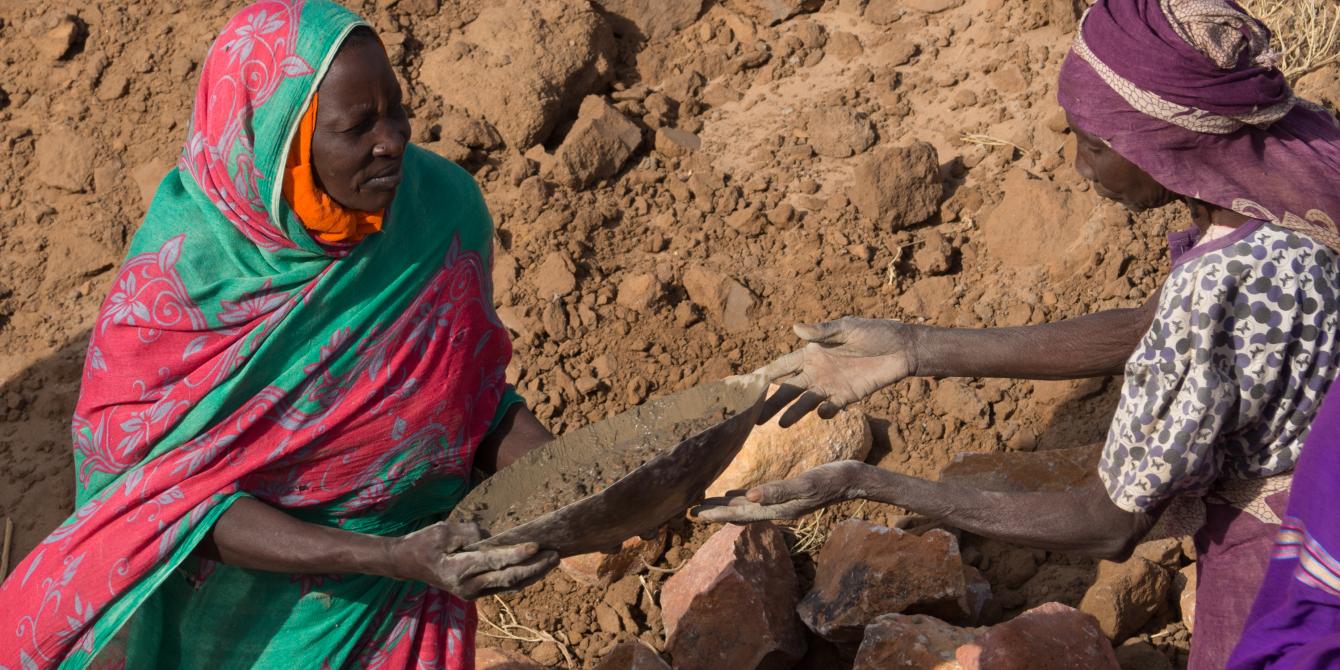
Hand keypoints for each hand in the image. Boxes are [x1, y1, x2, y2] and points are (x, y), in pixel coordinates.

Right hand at [387, 522, 557, 599]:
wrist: (407, 563)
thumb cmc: (425, 542)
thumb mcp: (445, 530)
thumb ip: (471, 532)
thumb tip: (494, 537)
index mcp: (460, 570)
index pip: (495, 563)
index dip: (517, 555)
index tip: (537, 545)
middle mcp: (469, 586)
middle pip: (509, 579)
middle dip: (535, 568)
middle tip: (555, 554)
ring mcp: (473, 593)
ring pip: (510, 586)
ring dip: (533, 574)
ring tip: (553, 561)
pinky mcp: (476, 592)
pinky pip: (504, 586)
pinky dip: (522, 577)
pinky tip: (536, 567)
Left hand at [692, 461, 867, 522]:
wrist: (853, 480)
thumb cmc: (831, 480)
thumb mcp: (805, 484)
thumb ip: (779, 491)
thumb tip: (750, 496)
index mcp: (776, 509)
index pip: (738, 514)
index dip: (716, 514)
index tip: (693, 514)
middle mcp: (775, 509)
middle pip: (737, 513)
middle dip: (714, 512)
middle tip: (688, 511)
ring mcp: (781, 502)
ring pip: (745, 507)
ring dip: (724, 506)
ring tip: (704, 504)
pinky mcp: (786, 493)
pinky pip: (757, 498)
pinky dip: (741, 498)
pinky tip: (733, 494)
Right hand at [756, 317, 918, 425]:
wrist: (903, 349)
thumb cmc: (875, 333)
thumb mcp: (848, 328)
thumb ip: (822, 332)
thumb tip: (795, 327)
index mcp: (812, 353)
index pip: (783, 366)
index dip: (766, 375)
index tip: (747, 385)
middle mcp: (817, 371)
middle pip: (788, 389)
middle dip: (771, 402)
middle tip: (754, 417)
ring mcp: (831, 386)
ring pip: (805, 402)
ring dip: (793, 413)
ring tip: (780, 425)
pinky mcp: (848, 397)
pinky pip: (831, 408)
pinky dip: (824, 412)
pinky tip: (820, 414)